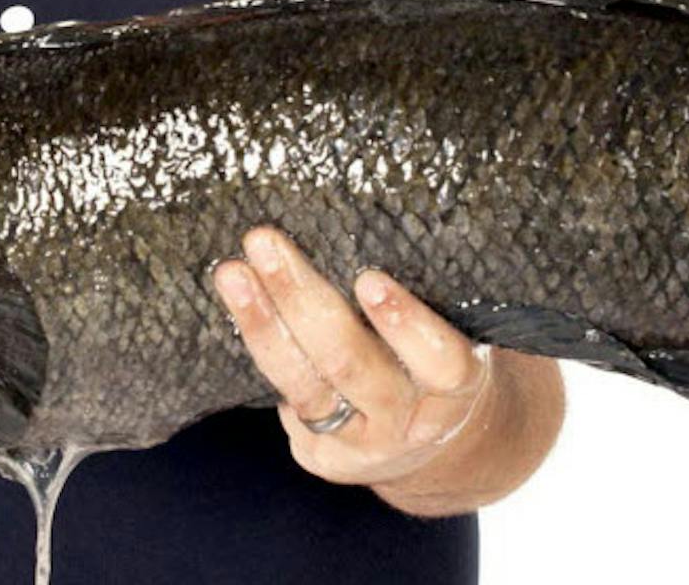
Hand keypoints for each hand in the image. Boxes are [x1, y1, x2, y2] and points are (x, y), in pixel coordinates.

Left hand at [211, 226, 494, 489]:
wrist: (441, 448)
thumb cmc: (441, 366)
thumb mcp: (455, 339)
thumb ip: (420, 305)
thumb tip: (350, 230)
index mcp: (456, 390)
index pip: (439, 360)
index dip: (405, 324)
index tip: (369, 280)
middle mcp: (408, 422)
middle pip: (350, 363)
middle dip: (300, 299)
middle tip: (265, 242)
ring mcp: (361, 446)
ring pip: (304, 384)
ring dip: (261, 322)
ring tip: (233, 273)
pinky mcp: (322, 458)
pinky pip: (285, 398)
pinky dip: (261, 348)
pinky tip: (238, 305)